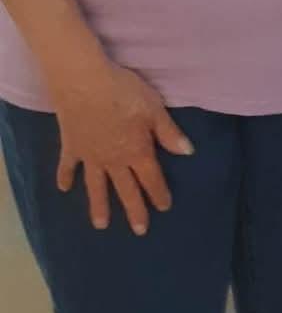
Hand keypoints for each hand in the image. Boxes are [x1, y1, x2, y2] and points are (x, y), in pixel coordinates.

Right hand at [53, 61, 193, 233]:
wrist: (83, 82)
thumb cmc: (124, 91)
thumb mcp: (154, 109)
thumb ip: (169, 133)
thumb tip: (188, 153)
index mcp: (137, 152)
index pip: (152, 178)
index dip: (159, 194)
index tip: (164, 208)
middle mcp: (114, 160)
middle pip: (126, 189)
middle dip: (134, 210)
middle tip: (139, 230)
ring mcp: (90, 156)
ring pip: (96, 186)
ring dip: (99, 205)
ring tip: (101, 225)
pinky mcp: (71, 146)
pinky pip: (68, 166)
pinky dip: (65, 177)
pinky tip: (63, 189)